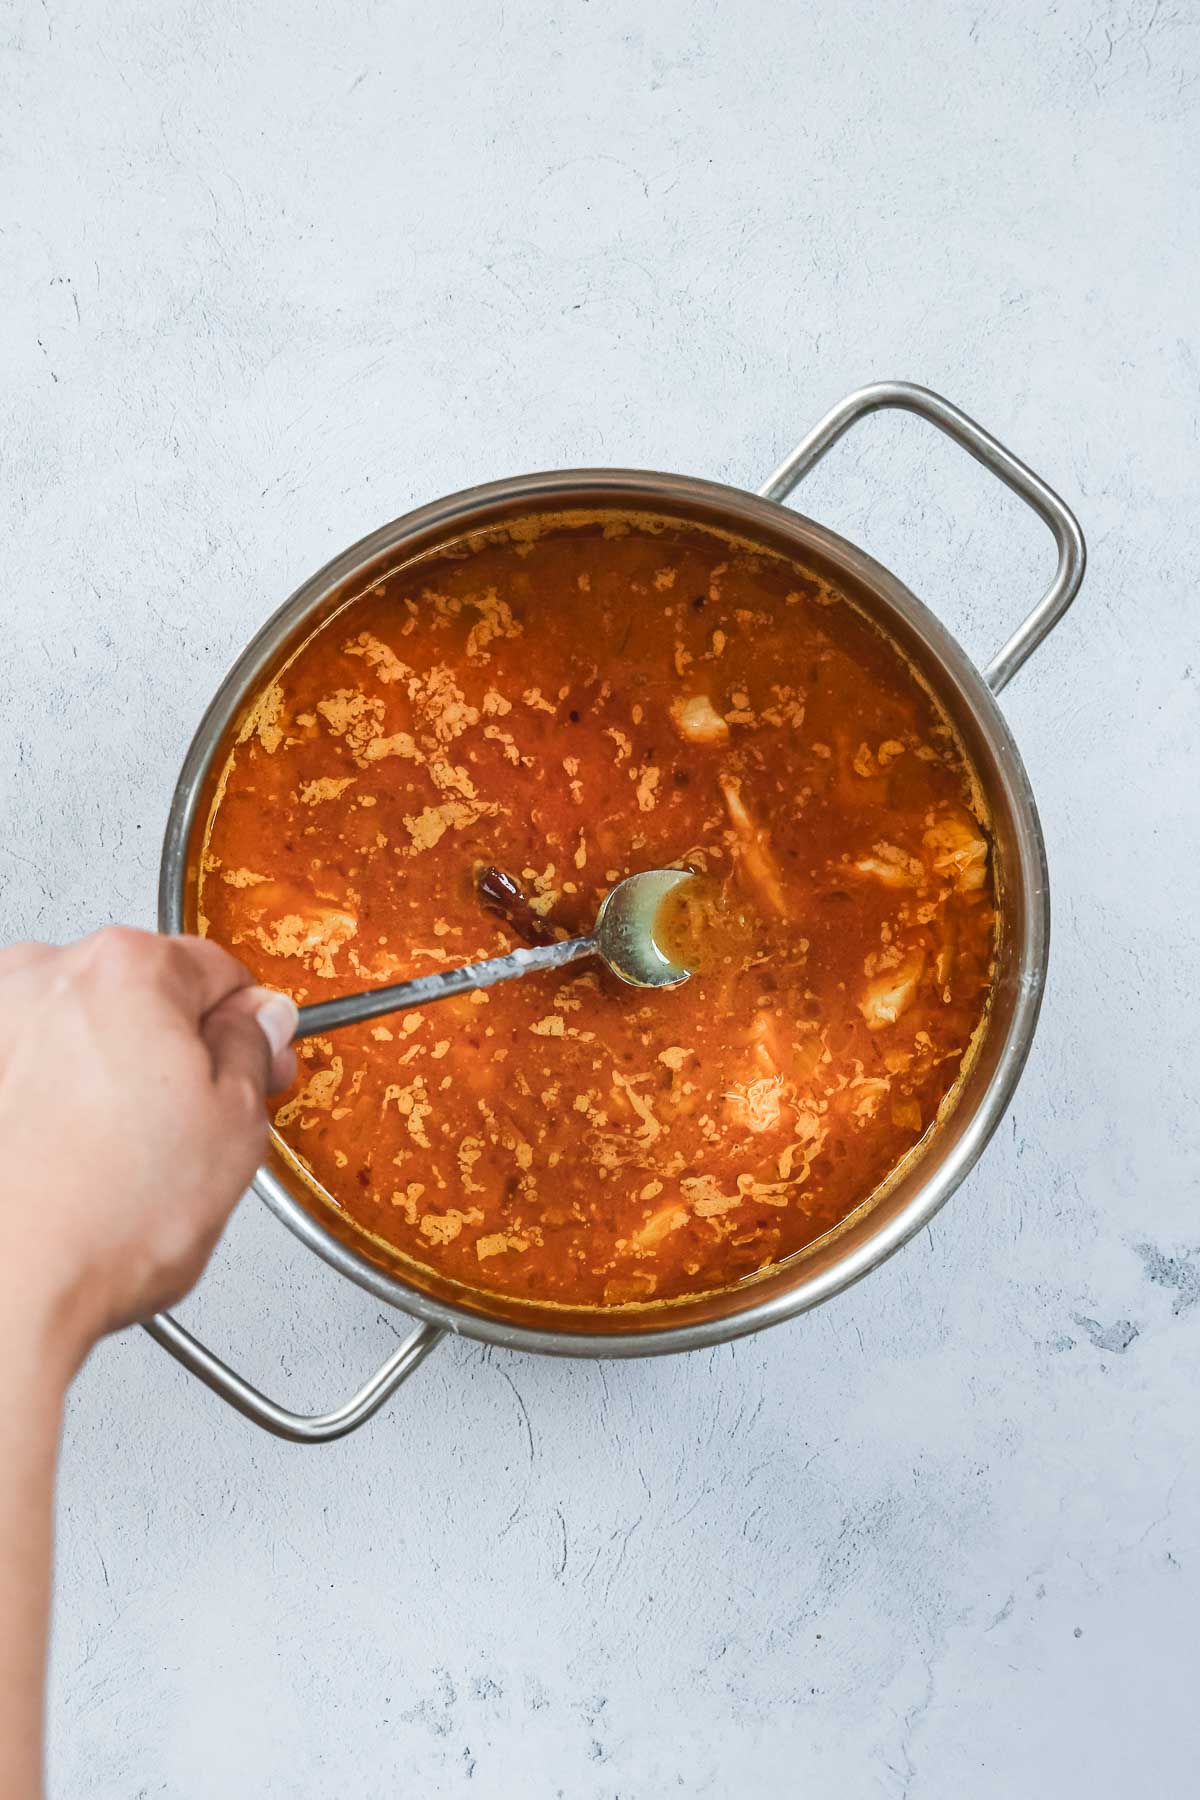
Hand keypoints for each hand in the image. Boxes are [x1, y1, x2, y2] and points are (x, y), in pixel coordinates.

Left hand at [0, 928, 296, 1366]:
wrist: (9, 1289)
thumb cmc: (103, 1221)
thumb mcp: (235, 1127)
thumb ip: (252, 1050)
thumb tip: (256, 1021)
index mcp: (127, 968)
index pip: (218, 971)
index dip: (249, 1028)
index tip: (255, 1067)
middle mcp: (45, 975)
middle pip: (142, 994)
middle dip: (173, 1051)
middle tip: (190, 1126)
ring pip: (80, 1032)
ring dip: (107, 1074)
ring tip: (120, 1154)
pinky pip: (29, 1069)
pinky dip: (51, 1101)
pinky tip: (68, 1158)